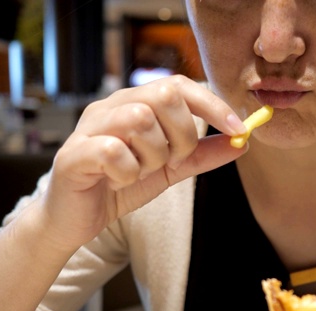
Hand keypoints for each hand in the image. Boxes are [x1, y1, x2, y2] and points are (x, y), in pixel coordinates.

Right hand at [41, 75, 246, 250]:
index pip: (179, 85)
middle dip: (182, 134)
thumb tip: (242, 142)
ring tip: (140, 172)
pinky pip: (114, 152)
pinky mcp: (74, 154)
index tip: (239, 129)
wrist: (77, 219)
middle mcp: (112, 106)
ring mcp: (90, 127)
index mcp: (135, 103)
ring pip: (140, 120)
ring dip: (153, 156)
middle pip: (163, 96)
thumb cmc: (120, 185)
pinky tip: (118, 181)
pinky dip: (128, 173)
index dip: (213, 105)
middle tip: (172, 160)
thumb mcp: (171, 168)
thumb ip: (202, 154)